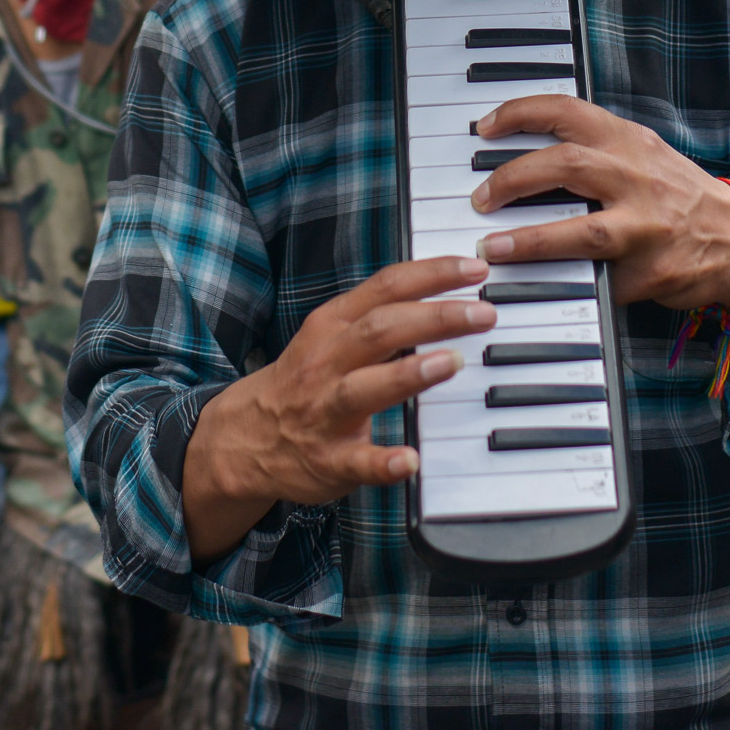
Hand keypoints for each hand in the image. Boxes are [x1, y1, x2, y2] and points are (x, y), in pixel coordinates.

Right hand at [182, 257, 495, 563]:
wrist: (246, 437)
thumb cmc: (308, 376)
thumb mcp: (333, 330)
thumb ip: (381, 309)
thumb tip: (445, 285)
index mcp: (333, 324)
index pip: (387, 286)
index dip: (432, 273)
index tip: (475, 268)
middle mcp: (328, 360)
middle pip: (382, 329)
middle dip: (435, 317)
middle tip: (483, 313)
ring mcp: (326, 410)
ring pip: (366, 387)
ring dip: (409, 374)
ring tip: (451, 363)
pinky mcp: (329, 459)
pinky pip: (357, 461)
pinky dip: (384, 462)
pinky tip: (410, 460)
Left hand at [469, 96, 729, 309]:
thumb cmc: (678, 194)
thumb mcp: (641, 154)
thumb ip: (595, 147)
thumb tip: (526, 146)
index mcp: (628, 141)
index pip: (566, 111)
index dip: (519, 114)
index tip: (485, 128)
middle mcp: (636, 177)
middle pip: (565, 165)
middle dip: (512, 180)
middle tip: (480, 197)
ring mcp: (645, 226)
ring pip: (581, 231)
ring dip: (530, 240)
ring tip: (493, 248)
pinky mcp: (650, 272)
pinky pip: (601, 280)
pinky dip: (570, 283)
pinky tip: (541, 287)